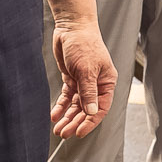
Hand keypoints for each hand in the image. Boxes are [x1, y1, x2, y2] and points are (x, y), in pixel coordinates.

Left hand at [50, 16, 117, 138]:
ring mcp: (83, 82)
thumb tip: (91, 112)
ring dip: (67, 117)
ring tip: (58, 129)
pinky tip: (54, 115)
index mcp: (106, 83)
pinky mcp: (72, 78)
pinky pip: (67, 97)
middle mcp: (96, 85)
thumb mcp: (86, 70)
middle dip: (75, 122)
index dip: (90, 121)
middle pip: (86, 109)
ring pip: (76, 105)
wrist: (71, 28)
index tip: (79, 132)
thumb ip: (89, 92)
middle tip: (63, 133)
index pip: (101, 107)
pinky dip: (61, 106)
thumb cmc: (84, 45)